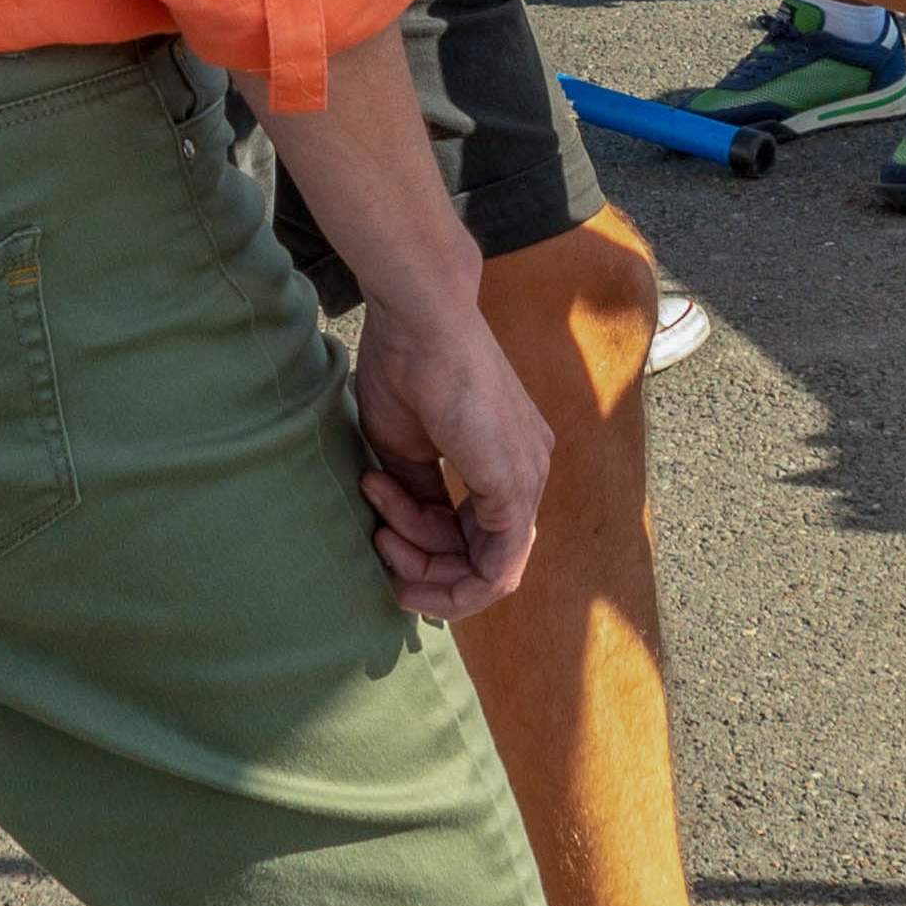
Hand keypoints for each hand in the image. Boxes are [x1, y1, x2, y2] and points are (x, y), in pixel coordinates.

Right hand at [348, 283, 551, 621]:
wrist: (421, 321)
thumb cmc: (406, 368)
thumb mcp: (403, 448)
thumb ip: (417, 495)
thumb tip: (409, 538)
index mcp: (507, 460)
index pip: (478, 536)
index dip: (427, 553)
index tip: (380, 537)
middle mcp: (529, 472)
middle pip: (485, 558)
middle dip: (425, 566)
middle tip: (377, 540)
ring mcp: (529, 479)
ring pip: (490, 569)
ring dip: (425, 567)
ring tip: (380, 526)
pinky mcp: (515, 486)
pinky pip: (500, 568)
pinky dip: (454, 584)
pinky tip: (405, 568)